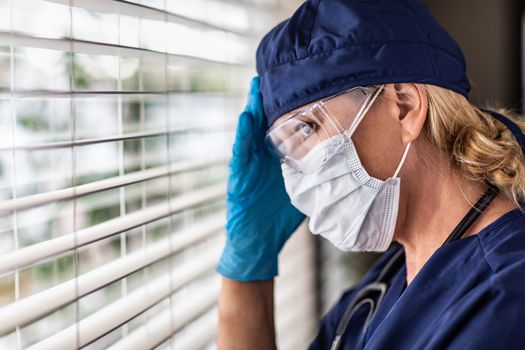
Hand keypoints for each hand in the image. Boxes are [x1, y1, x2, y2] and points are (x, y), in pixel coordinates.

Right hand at [216, 76, 304, 280]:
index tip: (303, 85)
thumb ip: (317, 176)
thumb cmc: (280, 218)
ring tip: (257, 86)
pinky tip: (246, 118)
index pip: (286, 128)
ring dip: (253, 109)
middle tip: (279, 73)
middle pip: (267, 123)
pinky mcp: (237, 177)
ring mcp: (248, 166)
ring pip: (250, 132)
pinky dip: (242, 136)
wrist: (259, 243)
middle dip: (271, 100)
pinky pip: (239, 153)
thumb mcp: (303, 192)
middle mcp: (262, 158)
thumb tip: (349, 166)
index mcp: (278, 159)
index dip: (293, 108)